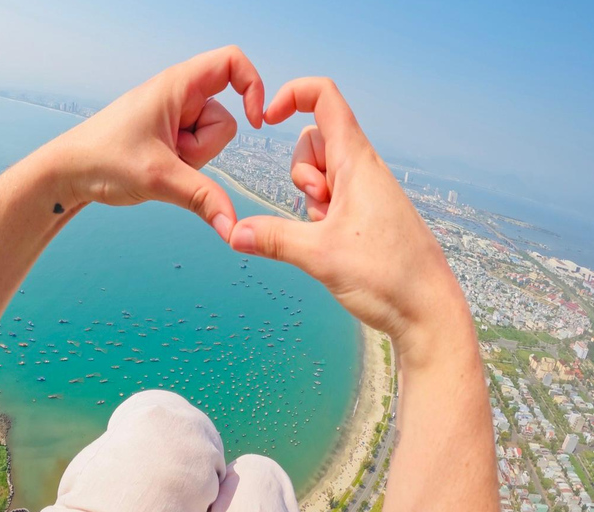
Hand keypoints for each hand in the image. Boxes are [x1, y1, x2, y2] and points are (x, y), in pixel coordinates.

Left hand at [41, 46, 263, 241]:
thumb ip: (203, 199)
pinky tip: (155, 169)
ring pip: (210, 141)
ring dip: (191, 160)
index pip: (232, 62)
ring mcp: (173, 117)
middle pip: (224, 119)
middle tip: (168, 156)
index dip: (253, 86)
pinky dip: (183, 166)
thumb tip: (234, 228)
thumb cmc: (104, 161)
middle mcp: (178, 95)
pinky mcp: (168, 136)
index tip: (256, 122)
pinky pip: (195, 152)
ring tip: (158, 162)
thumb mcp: (160, 180)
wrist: (68, 174)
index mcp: (176, 84)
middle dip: (204, 148)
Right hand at [228, 78, 469, 364]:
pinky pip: (333, 200)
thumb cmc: (387, 277)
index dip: (292, 95)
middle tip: (318, 207)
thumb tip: (232, 233)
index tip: (268, 118)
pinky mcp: (368, 216)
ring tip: (329, 231)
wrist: (427, 312)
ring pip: (322, 174)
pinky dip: (322, 217)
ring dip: (311, 199)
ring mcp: (367, 194)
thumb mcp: (318, 255)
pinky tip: (336, 245)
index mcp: (357, 163)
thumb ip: (271, 238)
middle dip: (300, 170)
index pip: (325, 99)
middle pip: (314, 141)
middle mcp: (364, 171)